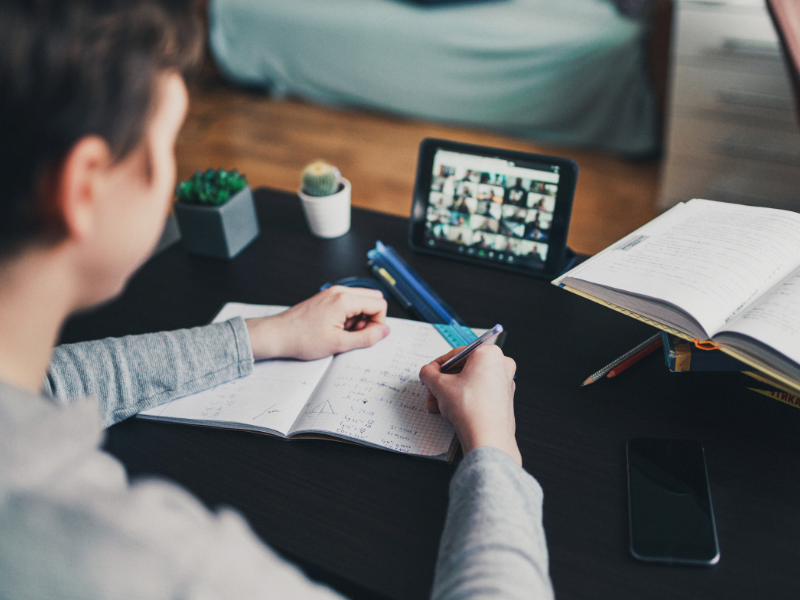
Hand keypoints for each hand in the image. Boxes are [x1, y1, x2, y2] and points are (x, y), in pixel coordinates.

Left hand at [245, 286, 388, 360]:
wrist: (278, 334)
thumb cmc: (302, 339)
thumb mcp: (339, 344)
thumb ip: (366, 337)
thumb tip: (384, 332)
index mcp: (344, 300)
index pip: (379, 304)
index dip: (379, 322)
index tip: (367, 335)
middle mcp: (339, 291)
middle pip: (372, 298)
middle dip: (371, 317)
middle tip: (356, 334)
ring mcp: (332, 293)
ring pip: (361, 300)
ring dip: (360, 317)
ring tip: (343, 332)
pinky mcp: (326, 298)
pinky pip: (348, 302)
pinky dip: (349, 315)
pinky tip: (336, 328)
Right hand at [419, 345, 520, 465]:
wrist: (486, 436)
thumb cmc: (471, 408)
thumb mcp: (440, 385)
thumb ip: (429, 373)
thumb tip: (427, 371)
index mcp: (489, 354)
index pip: (457, 354)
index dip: (438, 365)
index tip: (430, 372)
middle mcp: (501, 365)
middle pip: (464, 369)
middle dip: (444, 382)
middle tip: (432, 389)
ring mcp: (505, 383)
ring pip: (471, 382)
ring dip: (450, 392)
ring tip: (437, 403)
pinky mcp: (504, 399)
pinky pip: (479, 392)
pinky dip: (464, 398)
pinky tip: (450, 409)